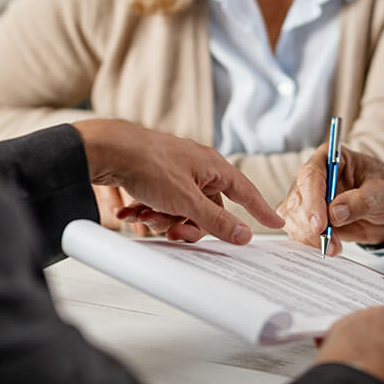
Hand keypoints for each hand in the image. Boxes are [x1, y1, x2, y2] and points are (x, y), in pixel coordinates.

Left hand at [73, 119, 283, 243]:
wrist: (108, 150)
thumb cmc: (148, 164)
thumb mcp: (187, 201)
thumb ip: (216, 220)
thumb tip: (244, 234)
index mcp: (213, 167)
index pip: (246, 192)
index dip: (261, 210)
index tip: (276, 223)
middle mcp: (197, 168)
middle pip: (208, 209)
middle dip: (188, 224)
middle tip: (174, 231)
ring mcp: (175, 173)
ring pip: (181, 210)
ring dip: (163, 219)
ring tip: (145, 215)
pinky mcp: (154, 178)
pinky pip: (160, 204)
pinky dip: (147, 212)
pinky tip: (130, 212)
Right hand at [278, 144, 383, 254]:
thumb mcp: (382, 193)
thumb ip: (360, 201)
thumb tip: (334, 213)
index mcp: (331, 158)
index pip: (311, 175)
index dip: (312, 200)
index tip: (320, 224)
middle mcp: (315, 176)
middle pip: (297, 198)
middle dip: (309, 224)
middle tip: (328, 241)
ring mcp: (309, 197)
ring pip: (292, 216)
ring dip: (309, 236)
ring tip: (333, 245)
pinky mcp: (309, 217)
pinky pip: (297, 230)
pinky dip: (310, 242)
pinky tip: (329, 246)